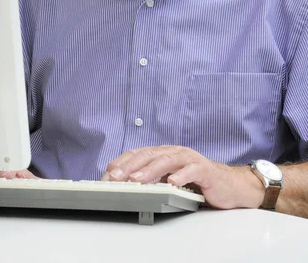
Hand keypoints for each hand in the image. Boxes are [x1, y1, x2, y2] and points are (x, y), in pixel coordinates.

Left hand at [102, 145, 264, 209]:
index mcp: (164, 153)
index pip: (138, 154)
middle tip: (115, 177)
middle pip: (149, 155)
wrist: (230, 185)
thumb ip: (153, 179)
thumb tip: (126, 184)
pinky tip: (173, 182)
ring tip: (137, 180)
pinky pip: (192, 170)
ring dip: (150, 170)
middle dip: (129, 166)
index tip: (106, 174)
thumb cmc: (198, 182)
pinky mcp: (205, 169)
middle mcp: (175, 152)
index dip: (122, 163)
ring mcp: (190, 159)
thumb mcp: (170, 179)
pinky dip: (181, 175)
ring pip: (167, 160)